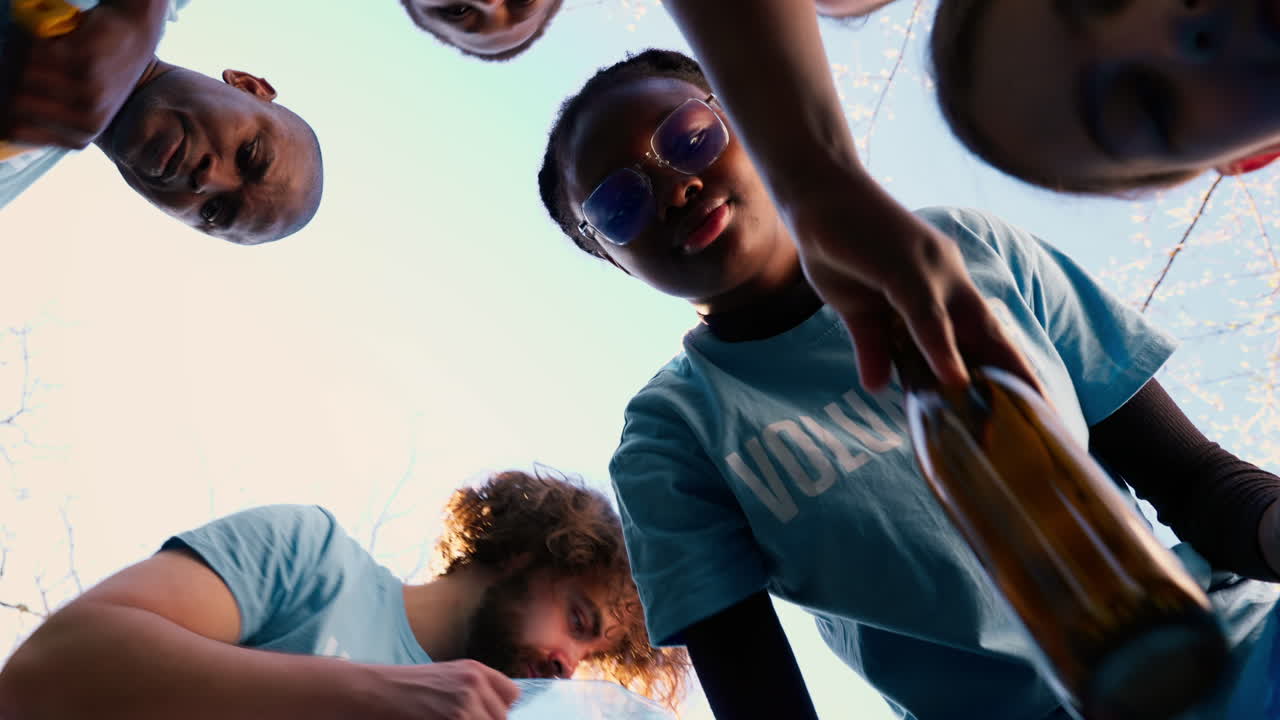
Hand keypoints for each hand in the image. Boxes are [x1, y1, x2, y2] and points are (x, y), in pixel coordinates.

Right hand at [2, 0, 168, 148]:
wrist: (134, 37)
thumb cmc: (100, 73)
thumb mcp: (79, 107)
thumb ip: (49, 119)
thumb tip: (4, 119)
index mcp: (81, 138)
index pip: (15, 131)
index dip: (1, 108)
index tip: (5, 89)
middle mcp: (88, 121)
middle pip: (13, 105)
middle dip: (5, 79)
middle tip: (12, 64)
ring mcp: (88, 92)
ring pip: (20, 76)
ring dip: (15, 56)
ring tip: (29, 50)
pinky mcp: (84, 62)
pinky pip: (32, 52)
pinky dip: (27, 39)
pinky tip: (38, 37)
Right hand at [365, 659, 520, 719]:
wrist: (376, 692)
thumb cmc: (408, 689)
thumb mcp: (448, 678)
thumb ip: (475, 691)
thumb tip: (499, 713)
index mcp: (475, 670)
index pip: (511, 695)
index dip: (499, 709)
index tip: (485, 714)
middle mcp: (473, 684)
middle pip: (501, 718)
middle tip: (456, 718)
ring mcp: (462, 705)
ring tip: (445, 718)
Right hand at [784, 172, 1042, 394]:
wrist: (816, 194)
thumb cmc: (838, 245)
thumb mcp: (857, 309)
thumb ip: (873, 344)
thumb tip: (876, 386)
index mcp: (939, 285)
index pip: (980, 332)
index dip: (1003, 366)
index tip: (1027, 402)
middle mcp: (945, 275)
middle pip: (990, 331)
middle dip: (1017, 373)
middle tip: (1043, 414)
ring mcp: (928, 268)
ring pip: (966, 325)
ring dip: (990, 369)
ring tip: (1009, 412)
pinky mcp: (903, 265)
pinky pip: (926, 314)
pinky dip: (941, 348)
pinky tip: (954, 379)